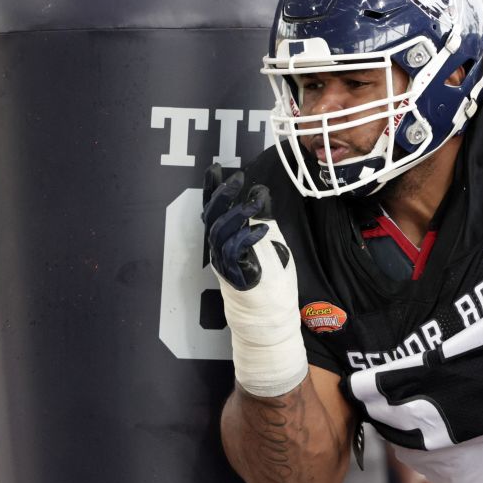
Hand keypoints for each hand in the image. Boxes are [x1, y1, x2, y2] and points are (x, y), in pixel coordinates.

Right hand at [202, 165, 278, 289]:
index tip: (214, 169)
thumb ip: (263, 216)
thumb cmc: (269, 276)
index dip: (212, 189)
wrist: (268, 313)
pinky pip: (233, 251)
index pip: (215, 209)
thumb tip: (261, 191)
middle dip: (223, 195)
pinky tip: (261, 229)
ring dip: (238, 214)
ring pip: (221, 232)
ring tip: (255, 201)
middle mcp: (220, 247)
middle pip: (213, 217)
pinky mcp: (234, 274)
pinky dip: (246, 237)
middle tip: (238, 179)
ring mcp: (224, 261)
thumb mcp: (270, 239)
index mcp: (226, 237)